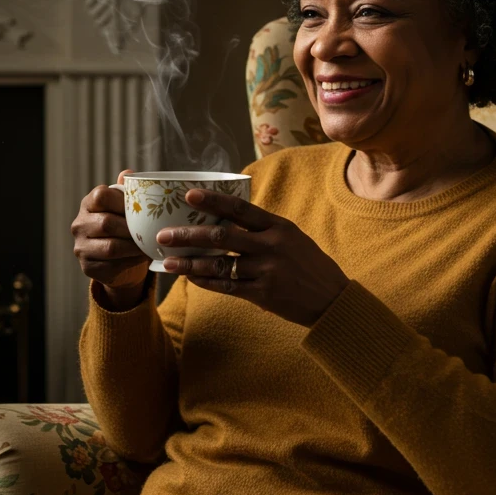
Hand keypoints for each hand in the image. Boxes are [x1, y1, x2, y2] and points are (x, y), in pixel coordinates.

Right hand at [71, 170, 149, 300]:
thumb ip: (127, 192)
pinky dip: (130, 262)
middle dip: (132, 229)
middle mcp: (79, 224)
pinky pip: (111, 265)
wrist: (118, 260)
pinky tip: (141, 258)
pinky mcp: (86, 267)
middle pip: (107, 223)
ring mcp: (80, 247)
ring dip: (134, 248)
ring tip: (149, 246)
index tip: (142, 210)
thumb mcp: (125, 208)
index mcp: (88, 203)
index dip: (123, 202)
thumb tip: (127, 173)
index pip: (101, 196)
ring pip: (110, 247)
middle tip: (151, 232)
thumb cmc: (124, 227)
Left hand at [156, 189, 349, 327]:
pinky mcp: (263, 294)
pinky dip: (207, 282)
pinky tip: (191, 279)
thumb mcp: (291, 237)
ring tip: (168, 261)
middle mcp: (272, 246)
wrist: (332, 299)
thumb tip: (225, 219)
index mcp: (279, 226)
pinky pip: (228, 286)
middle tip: (164, 234)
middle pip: (222, 237)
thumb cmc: (308, 264)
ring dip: (190, 264)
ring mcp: (267, 271)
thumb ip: (262, 229)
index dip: (213, 201)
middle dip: (189, 235)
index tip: (189, 196)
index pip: (241, 209)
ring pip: (220, 264)